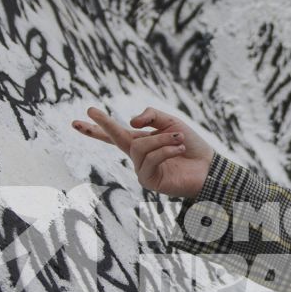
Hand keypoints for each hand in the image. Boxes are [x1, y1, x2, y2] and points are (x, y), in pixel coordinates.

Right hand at [71, 105, 212, 199]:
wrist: (208, 166)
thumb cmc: (190, 145)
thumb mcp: (171, 123)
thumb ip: (151, 116)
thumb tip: (131, 122)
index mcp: (140, 141)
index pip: (114, 134)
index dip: (98, 126)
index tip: (82, 115)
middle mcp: (137, 156)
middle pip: (115, 138)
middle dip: (103, 124)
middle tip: (89, 110)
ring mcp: (141, 169)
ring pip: (141, 146)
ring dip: (161, 140)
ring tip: (179, 140)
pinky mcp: (149, 181)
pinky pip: (151, 159)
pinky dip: (166, 150)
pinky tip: (179, 150)